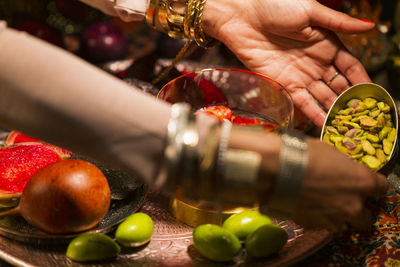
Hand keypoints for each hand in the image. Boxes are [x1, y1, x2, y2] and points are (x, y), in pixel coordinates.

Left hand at [203, 0, 373, 127]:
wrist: (241, 15)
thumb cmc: (274, 5)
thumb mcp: (311, 11)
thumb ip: (339, 23)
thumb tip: (368, 26)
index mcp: (326, 44)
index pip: (350, 67)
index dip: (361, 81)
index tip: (372, 96)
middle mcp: (315, 62)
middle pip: (337, 86)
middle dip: (349, 101)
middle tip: (360, 118)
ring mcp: (299, 75)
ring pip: (322, 97)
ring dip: (333, 111)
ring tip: (345, 127)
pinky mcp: (282, 84)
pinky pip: (301, 102)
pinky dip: (313, 114)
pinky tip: (324, 124)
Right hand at [293, 138, 387, 230]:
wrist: (277, 170)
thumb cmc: (303, 154)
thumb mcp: (330, 153)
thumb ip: (342, 167)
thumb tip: (340, 170)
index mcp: (362, 182)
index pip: (381, 188)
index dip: (372, 186)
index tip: (365, 184)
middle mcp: (353, 205)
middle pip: (366, 218)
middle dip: (357, 209)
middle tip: (343, 199)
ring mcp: (334, 218)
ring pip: (342, 224)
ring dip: (335, 216)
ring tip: (320, 203)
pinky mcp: (314, 225)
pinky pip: (321, 225)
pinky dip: (316, 217)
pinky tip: (306, 204)